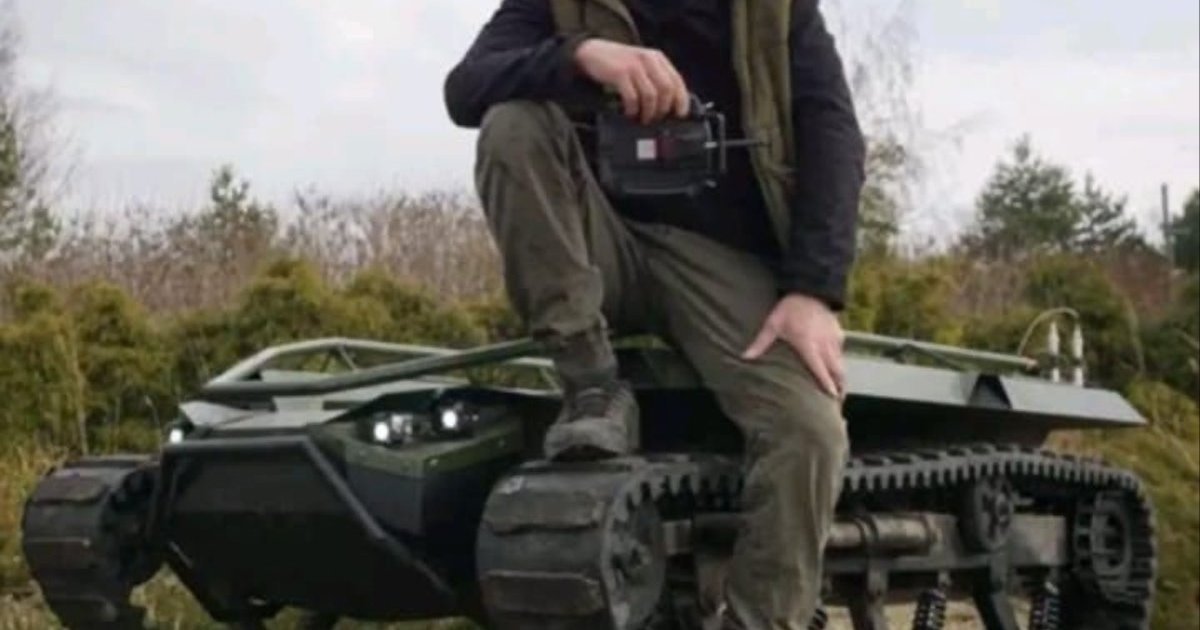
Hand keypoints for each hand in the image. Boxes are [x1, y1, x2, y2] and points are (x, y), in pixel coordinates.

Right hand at [573, 38, 689, 123]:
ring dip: (648, 112)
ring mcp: (634, 66)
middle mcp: (648, 60)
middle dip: (663, 109)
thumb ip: (655, 79)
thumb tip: (669, 106)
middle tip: (656, 119)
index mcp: (657, 58)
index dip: (681, 101)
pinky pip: (632, 97)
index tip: (679, 115)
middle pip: (666, 90)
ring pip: (651, 96)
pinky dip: (633, 109)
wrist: (591, 52)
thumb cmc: (618, 63)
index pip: (677, 81)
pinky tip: (630, 112)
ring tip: (643, 118)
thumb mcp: (641, 65)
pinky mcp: (620, 73)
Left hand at [742, 294, 845, 399]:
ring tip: (840, 390)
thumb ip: (760, 342)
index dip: (827, 385)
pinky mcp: (839, 333)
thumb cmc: (789, 308)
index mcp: (808, 345)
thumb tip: (744, 357)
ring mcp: (834, 339)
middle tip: (839, 401)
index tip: (832, 397)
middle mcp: (824, 344)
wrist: (809, 288)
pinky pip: (841, 352)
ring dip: (841, 377)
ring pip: (841, 363)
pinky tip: (837, 368)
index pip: (820, 369)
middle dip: (840, 386)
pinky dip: (840, 362)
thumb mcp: (772, 324)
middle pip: (837, 370)